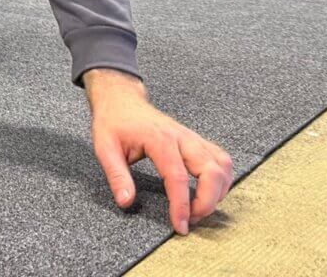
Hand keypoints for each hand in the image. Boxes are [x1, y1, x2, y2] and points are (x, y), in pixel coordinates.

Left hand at [83, 68, 233, 234]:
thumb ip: (116, 175)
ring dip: (218, 191)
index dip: (182, 205)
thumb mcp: (104, 147)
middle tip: (191, 220)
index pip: (178, 177)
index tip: (179, 226)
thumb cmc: (113, 122)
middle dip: (208, 201)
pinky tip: (210, 191)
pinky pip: (220, 159)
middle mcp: (181, 137)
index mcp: (159, 139)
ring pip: (222, 165)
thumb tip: (126, 202)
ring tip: (200, 208)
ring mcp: (192, 137)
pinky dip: (222, 178)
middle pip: (211, 171)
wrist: (121, 100)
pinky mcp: (196, 140)